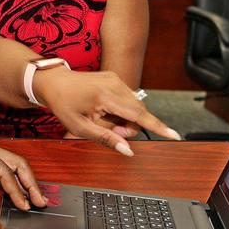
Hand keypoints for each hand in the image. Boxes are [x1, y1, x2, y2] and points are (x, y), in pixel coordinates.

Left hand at [0, 141, 45, 209]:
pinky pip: (1, 174)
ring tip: (34, 200)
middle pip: (17, 164)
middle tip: (40, 201)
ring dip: (23, 183)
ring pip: (11, 168)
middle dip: (30, 183)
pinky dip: (11, 185)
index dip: (18, 191)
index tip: (26, 206)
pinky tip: (17, 198)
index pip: (7, 172)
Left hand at [34, 70, 179, 154]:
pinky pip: (128, 100)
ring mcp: (117, 79)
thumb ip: (106, 139)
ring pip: (134, 107)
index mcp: (105, 96)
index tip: (174, 135)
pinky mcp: (116, 78)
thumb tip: (127, 150)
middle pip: (138, 113)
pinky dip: (121, 110)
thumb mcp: (80, 127)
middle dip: (127, 127)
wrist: (54, 82)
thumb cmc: (64, 104)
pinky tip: (105, 110)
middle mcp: (115, 84)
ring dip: (124, 119)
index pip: (138, 115)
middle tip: (108, 130)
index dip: (157, 127)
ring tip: (103, 119)